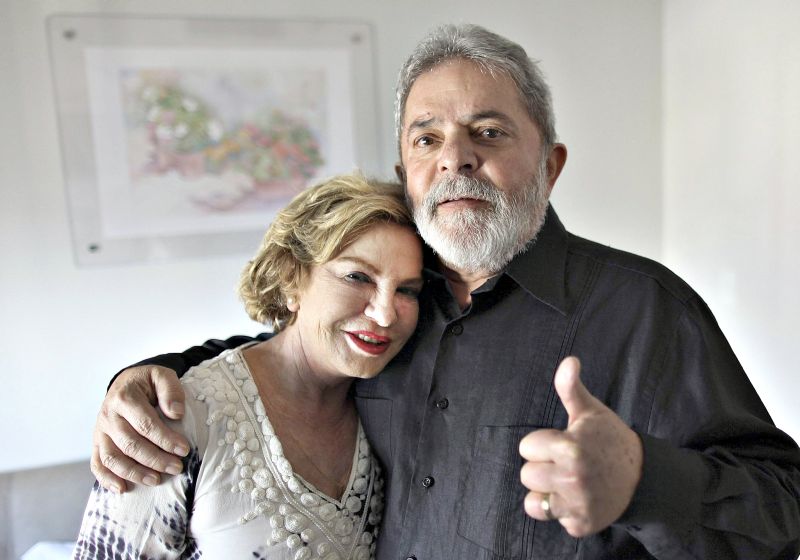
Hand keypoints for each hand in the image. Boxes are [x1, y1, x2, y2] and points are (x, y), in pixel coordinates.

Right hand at [91, 365, 188, 492]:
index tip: (184, 450)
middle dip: (155, 459)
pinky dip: (107, 479)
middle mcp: (109, 415)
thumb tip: (176, 413)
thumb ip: (170, 390)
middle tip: (177, 467)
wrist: (126, 383)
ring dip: (134, 473)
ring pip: (113, 458)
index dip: (165, 439)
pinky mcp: (97, 442)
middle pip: (130, 444)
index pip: (146, 424)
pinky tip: (123, 489)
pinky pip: (97, 463)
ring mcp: (100, 430)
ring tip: (156, 480)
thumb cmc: (148, 382)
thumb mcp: (162, 376)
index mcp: (125, 398)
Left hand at [519, 357, 642, 536]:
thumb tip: (569, 360)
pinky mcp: (580, 524)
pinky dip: (560, 511)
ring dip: (546, 491)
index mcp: (569, 448)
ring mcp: (577, 504)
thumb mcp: (591, 412)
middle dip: (542, 467)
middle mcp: (571, 478)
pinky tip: (576, 499)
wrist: (643, 477)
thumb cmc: (610, 440)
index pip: (526, 447)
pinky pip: (552, 518)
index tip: (561, 443)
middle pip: (527, 474)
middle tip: (565, 463)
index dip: (542, 444)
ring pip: (533, 500)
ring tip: (566, 481)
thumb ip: (570, 388)